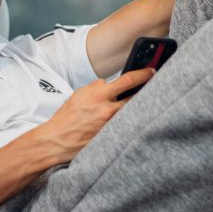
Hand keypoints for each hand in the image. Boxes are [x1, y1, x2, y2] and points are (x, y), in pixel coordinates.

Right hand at [36, 68, 154, 162]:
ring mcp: (111, 125)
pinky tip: (132, 119)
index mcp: (99, 95)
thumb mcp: (80, 94)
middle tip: (155, 86)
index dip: (143, 74)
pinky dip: (129, 121)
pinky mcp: (112, 137)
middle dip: (147, 90)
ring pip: (133, 112)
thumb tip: (109, 83)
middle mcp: (108, 110)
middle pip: (137, 97)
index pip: (128, 80)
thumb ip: (97, 87)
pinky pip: (125, 125)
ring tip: (143, 102)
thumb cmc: (66, 118)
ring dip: (138, 106)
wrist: (57, 140)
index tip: (151, 71)